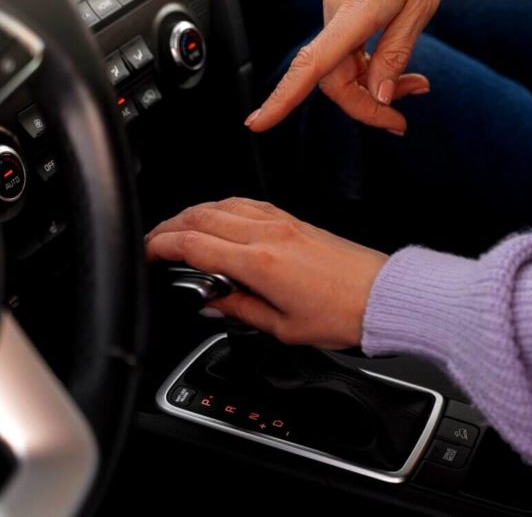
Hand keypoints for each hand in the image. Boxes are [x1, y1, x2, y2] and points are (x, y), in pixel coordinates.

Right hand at [145, 198, 386, 349]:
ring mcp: (282, 222)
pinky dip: (223, 208)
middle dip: (170, 227)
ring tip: (179, 229)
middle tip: (154, 241)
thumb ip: (240, 310)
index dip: (161, 246)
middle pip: (201, 217)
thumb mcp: (282, 327)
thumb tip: (212, 302)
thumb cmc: (343, 313)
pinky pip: (248, 204)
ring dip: (194, 213)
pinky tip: (220, 218)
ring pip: (223, 204)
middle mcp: (268, 234)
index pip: (194, 245)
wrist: (384, 295)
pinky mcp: (295, 220)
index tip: (147, 252)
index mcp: (259, 262)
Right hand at [246, 0, 457, 134]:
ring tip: (417, 85)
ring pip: (343, 68)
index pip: (312, 65)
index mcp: (356, 10)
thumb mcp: (421, 9)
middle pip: (333, 79)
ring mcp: (337, 8)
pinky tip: (401, 71)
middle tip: (402, 121)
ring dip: (374, 87)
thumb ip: (395, 55)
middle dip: (366, 106)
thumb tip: (378, 98)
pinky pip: (349, 51)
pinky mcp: (345, 7)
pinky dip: (372, 68)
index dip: (282, 98)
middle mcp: (336, 10)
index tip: (258, 124)